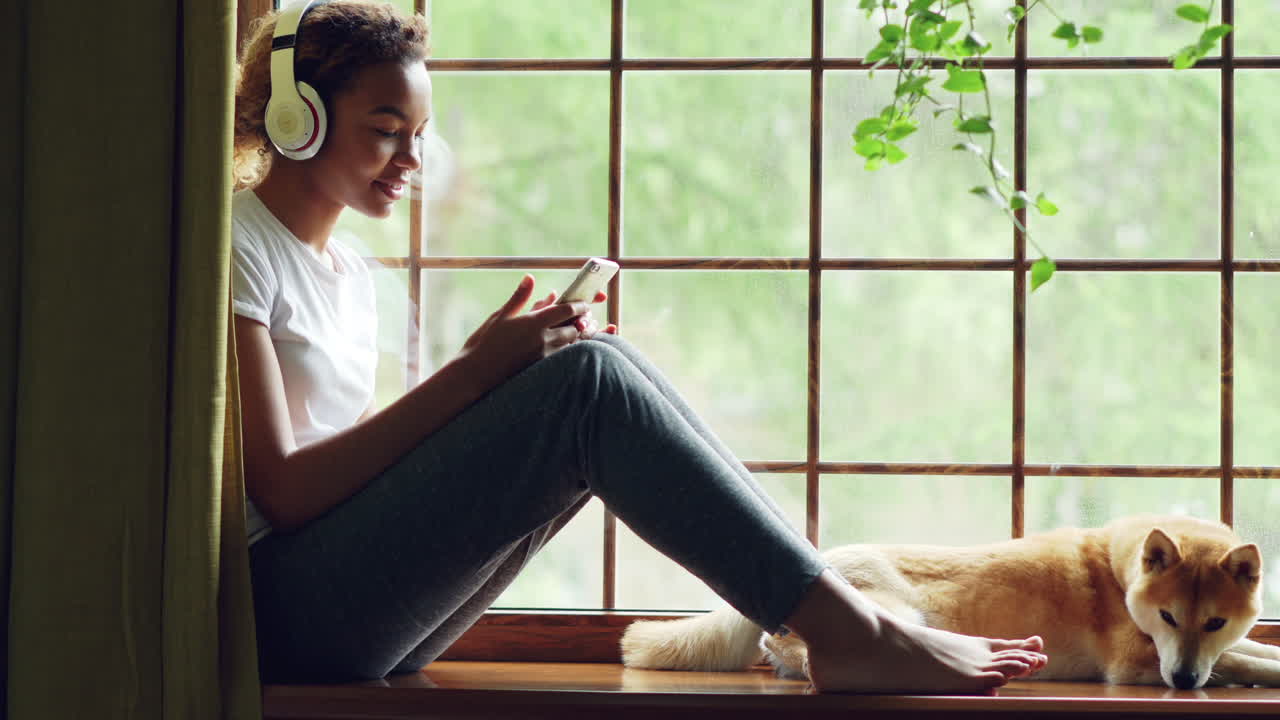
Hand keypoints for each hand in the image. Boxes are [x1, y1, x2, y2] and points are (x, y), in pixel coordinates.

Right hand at [459, 275, 593, 384]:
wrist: (476, 373)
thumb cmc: (485, 342)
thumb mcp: (501, 315)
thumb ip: (520, 297)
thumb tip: (530, 277)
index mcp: (533, 323)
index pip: (566, 311)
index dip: (579, 306)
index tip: (584, 304)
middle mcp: (542, 340)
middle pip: (573, 328)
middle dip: (581, 322)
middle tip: (585, 316)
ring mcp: (544, 356)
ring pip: (571, 344)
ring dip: (577, 336)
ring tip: (579, 329)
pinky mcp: (542, 369)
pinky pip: (563, 356)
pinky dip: (568, 349)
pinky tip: (566, 345)